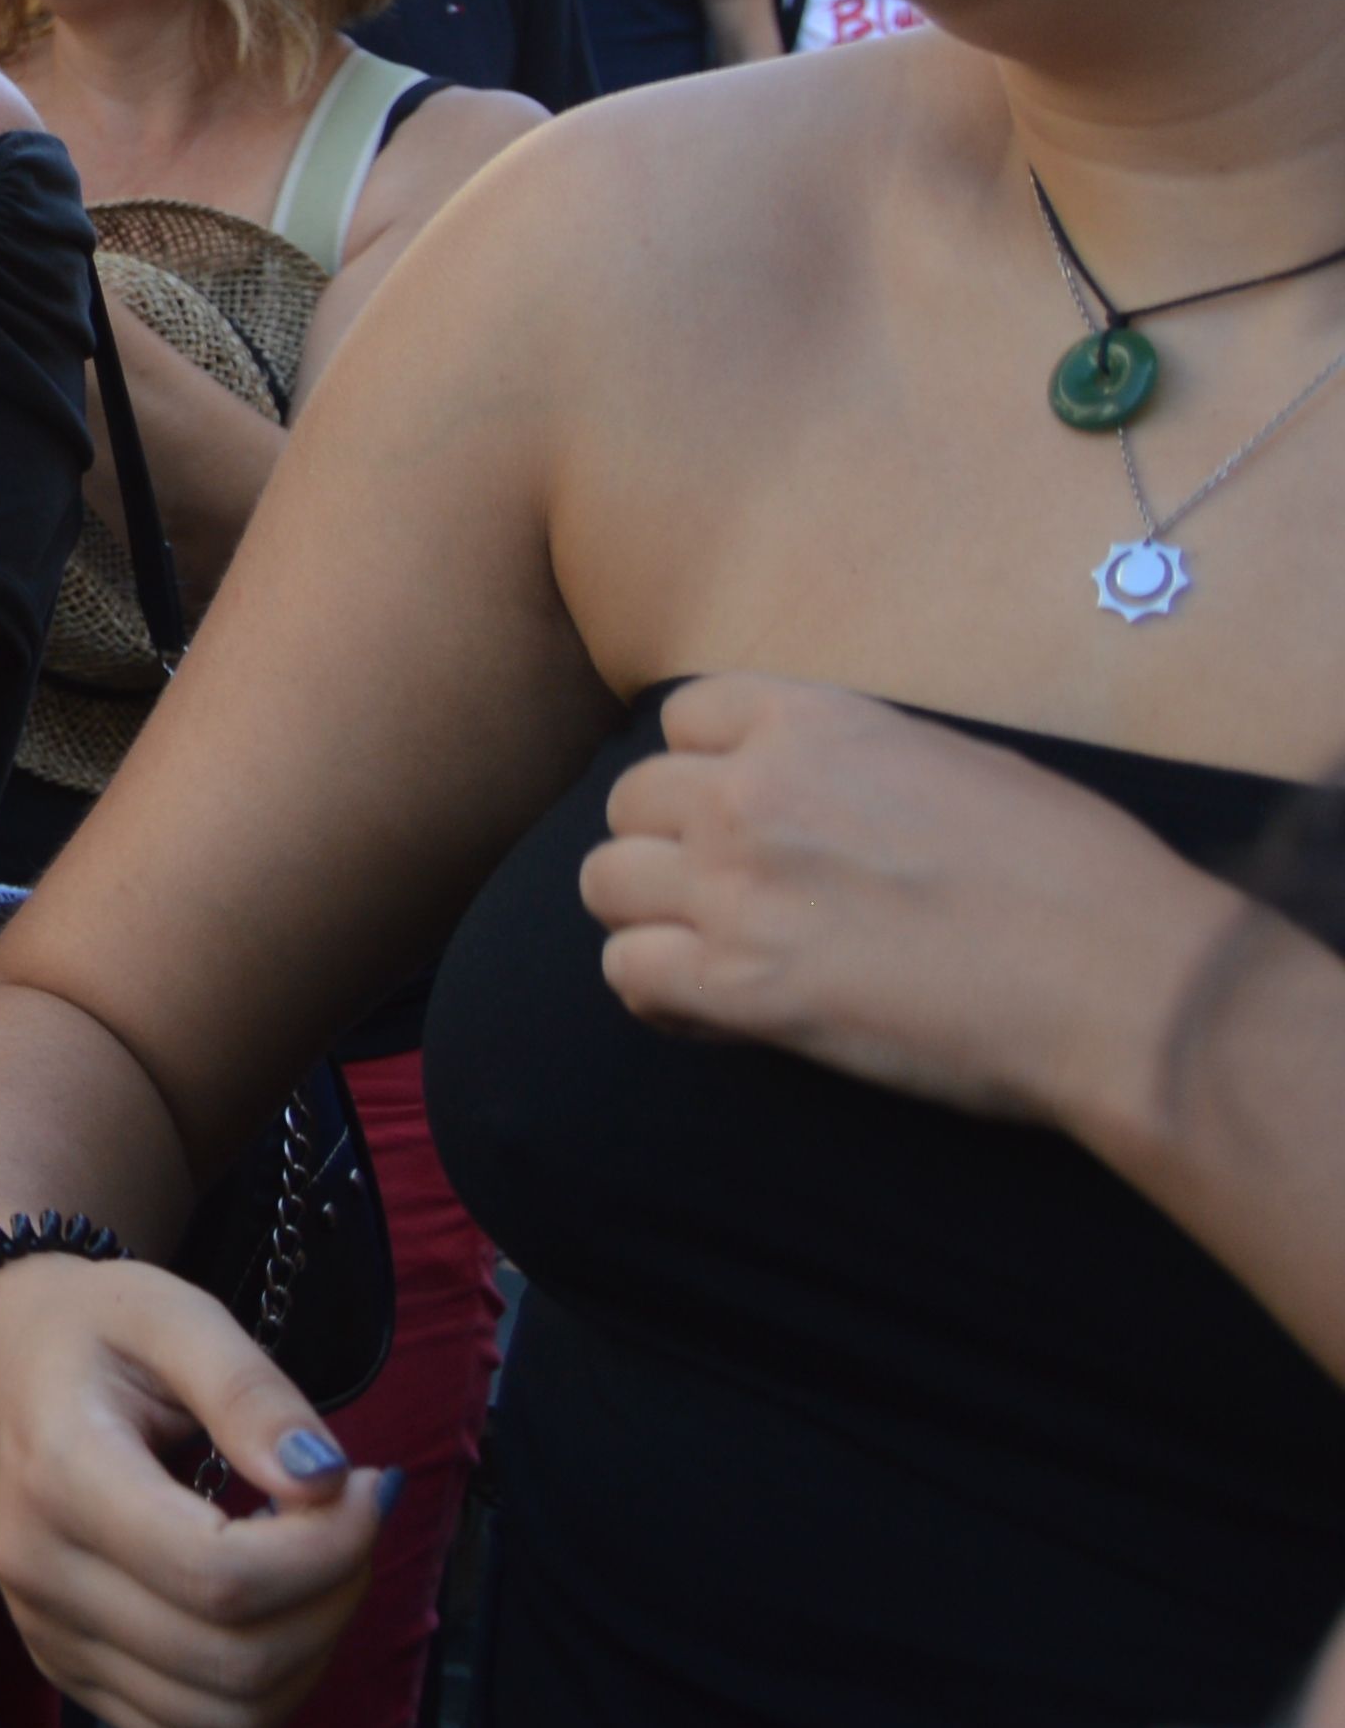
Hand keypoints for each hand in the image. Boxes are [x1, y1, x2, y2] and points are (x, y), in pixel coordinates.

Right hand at [0, 1248, 383, 1727]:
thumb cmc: (86, 1328)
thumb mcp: (170, 1313)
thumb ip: (249, 1390)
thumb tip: (327, 1479)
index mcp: (61, 1477)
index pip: (220, 1577)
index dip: (327, 1550)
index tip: (364, 1484)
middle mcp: (41, 1574)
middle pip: (234, 1660)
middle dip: (333, 1596)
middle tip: (351, 1516)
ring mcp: (49, 1634)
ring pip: (225, 1718)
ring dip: (309, 1652)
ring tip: (315, 1563)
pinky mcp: (67, 1669)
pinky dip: (260, 1692)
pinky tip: (272, 1611)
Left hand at [585, 671, 1219, 1130]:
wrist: (1120, 977)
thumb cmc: (1076, 875)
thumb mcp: (957, 764)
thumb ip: (860, 766)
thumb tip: (830, 797)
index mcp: (811, 724)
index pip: (683, 718)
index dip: (705, 768)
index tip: (741, 812)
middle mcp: (752, 792)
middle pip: (633, 802)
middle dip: (669, 845)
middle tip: (731, 896)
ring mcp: (736, 888)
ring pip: (607, 884)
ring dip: (649, 915)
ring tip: (712, 951)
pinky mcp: (743, 988)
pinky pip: (629, 974)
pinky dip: (656, 994)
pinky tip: (711, 1010)